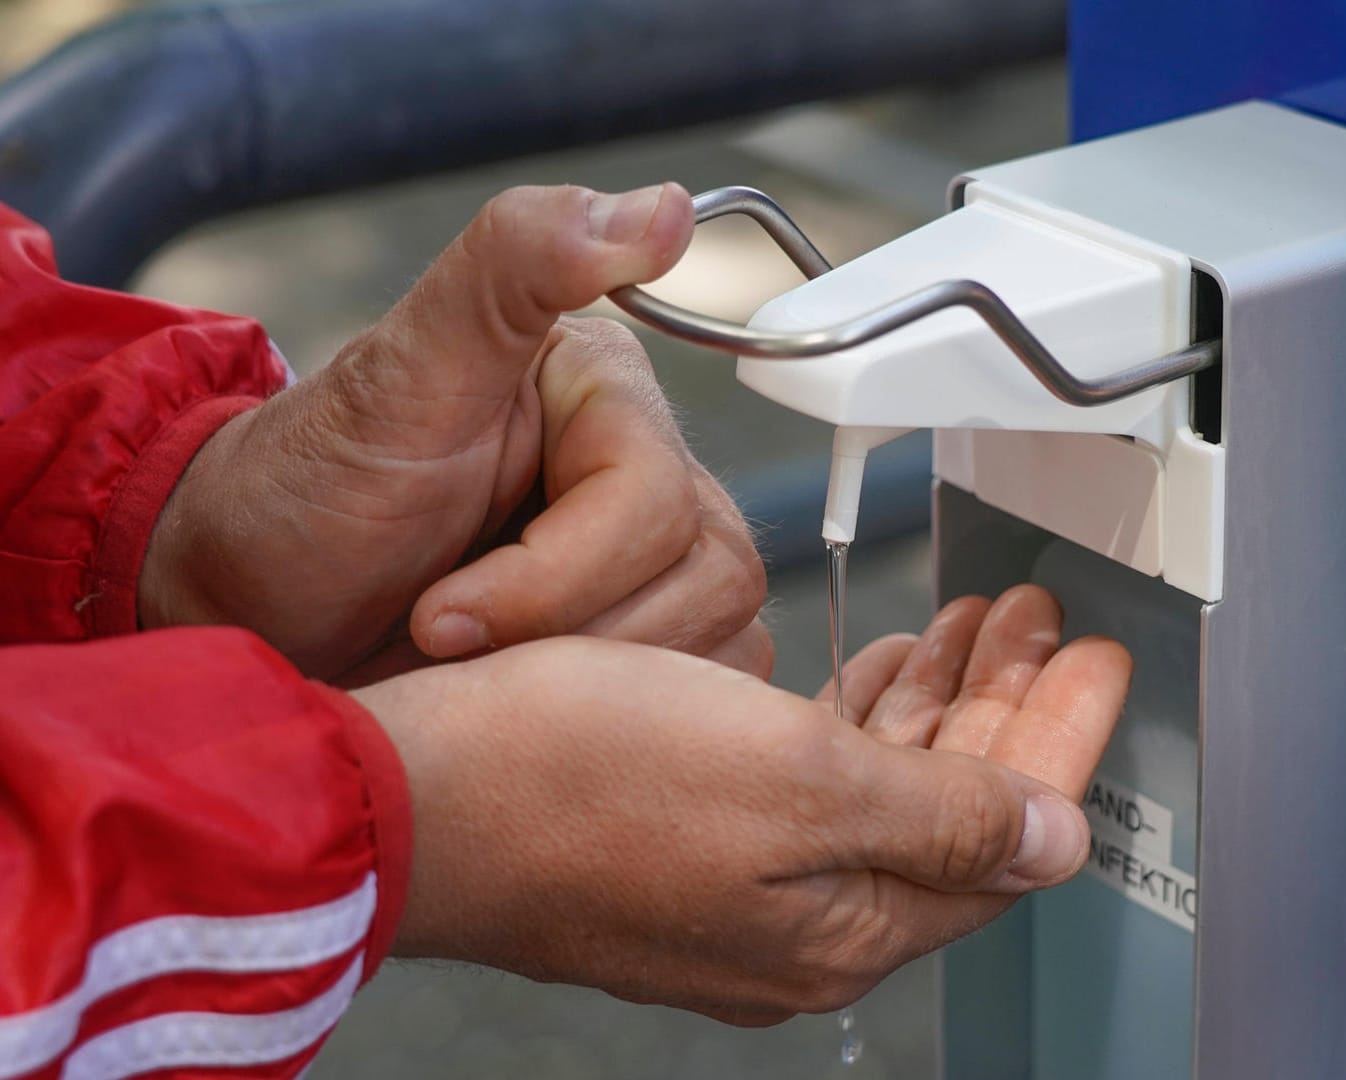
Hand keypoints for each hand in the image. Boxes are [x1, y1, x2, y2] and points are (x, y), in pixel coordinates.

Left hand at [138, 184, 768, 681]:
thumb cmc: (313, 492)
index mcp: (611, 395)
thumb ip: (514, 268)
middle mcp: (662, 474)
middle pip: (705, 578)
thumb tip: (663, 206)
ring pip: (717, 641)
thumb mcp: (398, 375)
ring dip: (582, 685)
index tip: (435, 614)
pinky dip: (620, 716)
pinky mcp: (662, 640)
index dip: (550, 577)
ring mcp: (670, 567)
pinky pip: (705, 689)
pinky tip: (533, 702)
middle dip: (560, 634)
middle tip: (446, 645)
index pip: (655, 502)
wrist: (264, 606)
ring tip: (479, 673)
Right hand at [354, 585, 1129, 1023]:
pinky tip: (872, 672)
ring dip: (933, 703)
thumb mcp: (794, 782)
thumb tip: (1053, 846)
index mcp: (841, 924)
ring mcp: (738, 882)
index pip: (1005, 837)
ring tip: (972, 626)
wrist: (411, 788)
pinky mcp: (685, 837)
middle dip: (1005, 706)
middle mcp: (797, 922)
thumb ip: (943, 818)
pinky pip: (809, 780)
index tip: (1098, 658)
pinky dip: (856, 719)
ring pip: (881, 789)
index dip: (1062, 739)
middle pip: (949, 810)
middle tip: (1038, 621)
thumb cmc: (578, 776)